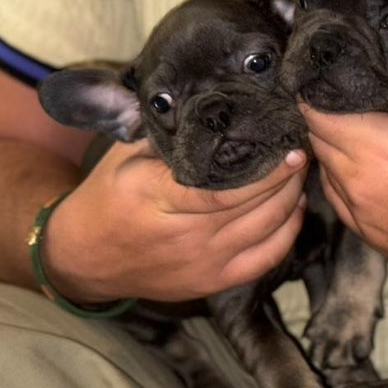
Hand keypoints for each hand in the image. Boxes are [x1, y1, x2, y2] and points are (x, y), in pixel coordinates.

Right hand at [43, 140, 309, 302]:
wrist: (85, 258)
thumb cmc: (108, 196)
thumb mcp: (125, 154)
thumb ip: (169, 135)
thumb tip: (217, 105)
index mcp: (157, 198)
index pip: (225, 189)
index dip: (267, 172)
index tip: (290, 148)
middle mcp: (184, 236)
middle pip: (254, 208)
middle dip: (287, 177)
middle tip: (302, 149)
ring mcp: (201, 264)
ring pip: (267, 231)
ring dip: (292, 200)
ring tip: (300, 172)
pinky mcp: (212, 282)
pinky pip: (265, 260)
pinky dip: (288, 233)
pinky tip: (294, 208)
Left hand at [305, 99, 387, 283]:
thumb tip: (383, 83)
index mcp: (376, 145)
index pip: (316, 113)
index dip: (314, 94)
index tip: (321, 82)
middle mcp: (359, 182)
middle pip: (316, 141)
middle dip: (324, 120)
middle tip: (343, 104)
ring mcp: (361, 215)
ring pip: (325, 172)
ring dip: (335, 153)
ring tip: (360, 138)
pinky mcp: (371, 237)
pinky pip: (340, 201)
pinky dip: (344, 182)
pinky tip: (368, 172)